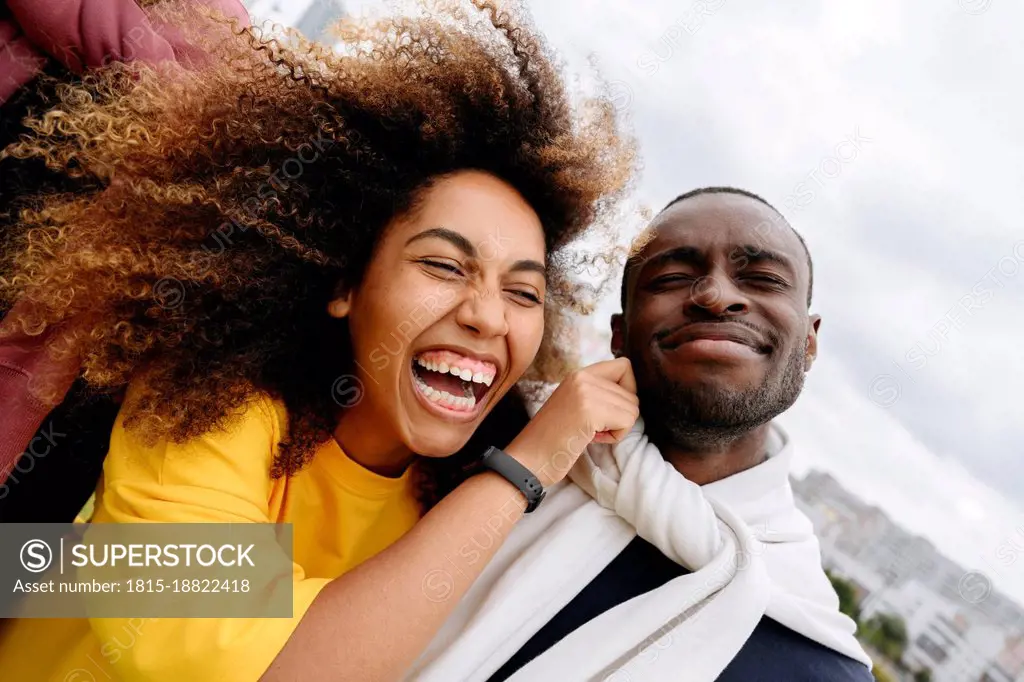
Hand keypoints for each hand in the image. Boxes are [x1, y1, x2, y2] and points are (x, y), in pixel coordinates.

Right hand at [505, 357, 637, 486]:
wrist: (528, 459)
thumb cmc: (552, 440)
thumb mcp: (575, 404)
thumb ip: (598, 393)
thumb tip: (631, 395)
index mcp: (578, 374)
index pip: (624, 366)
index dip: (627, 390)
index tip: (608, 410)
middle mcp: (583, 376)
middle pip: (632, 394)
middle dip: (619, 416)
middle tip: (593, 428)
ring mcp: (586, 391)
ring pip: (633, 408)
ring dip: (616, 428)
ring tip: (590, 433)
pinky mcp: (590, 411)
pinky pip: (627, 422)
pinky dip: (615, 437)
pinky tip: (592, 439)